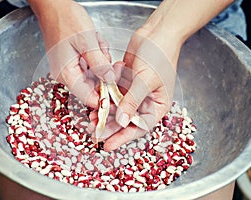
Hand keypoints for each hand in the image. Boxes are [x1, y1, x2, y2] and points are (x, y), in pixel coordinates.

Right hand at [28, 0, 114, 107]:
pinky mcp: (73, 61)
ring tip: (96, 42)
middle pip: (93, 86)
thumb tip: (110, 80)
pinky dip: (96, 55)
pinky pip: (90, 64)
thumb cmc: (65, 20)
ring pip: (94, 73)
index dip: (105, 98)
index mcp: (67, 74)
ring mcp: (70, 68)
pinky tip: (94, 42)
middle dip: (105, 71)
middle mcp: (67, 75)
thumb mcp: (87, 42)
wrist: (54, 6)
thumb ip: (99, 64)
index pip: (88, 98)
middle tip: (107, 54)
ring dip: (101, 60)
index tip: (118, 91)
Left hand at [88, 24, 180, 150]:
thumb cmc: (159, 56)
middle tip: (94, 133)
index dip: (123, 137)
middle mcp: (145, 101)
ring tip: (90, 118)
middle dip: (110, 126)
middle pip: (126, 120)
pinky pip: (113, 93)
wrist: (157, 32)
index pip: (139, 127)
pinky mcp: (126, 82)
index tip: (107, 145)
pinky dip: (105, 95)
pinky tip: (97, 97)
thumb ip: (132, 102)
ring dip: (104, 112)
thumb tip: (121, 123)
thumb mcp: (146, 81)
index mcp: (157, 106)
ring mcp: (134, 92)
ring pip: (117, 107)